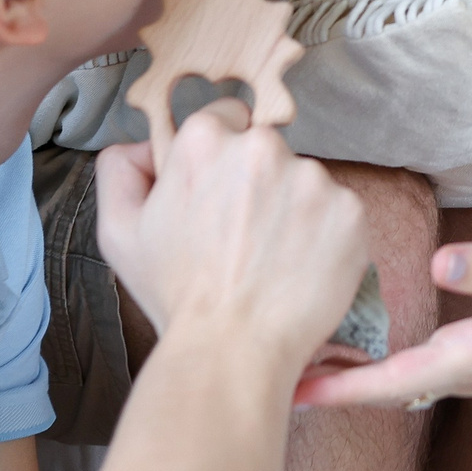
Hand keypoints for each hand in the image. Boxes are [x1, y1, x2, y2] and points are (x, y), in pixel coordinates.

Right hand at [95, 0, 367, 355]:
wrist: (233, 351)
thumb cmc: (176, 295)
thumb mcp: (120, 231)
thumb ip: (120, 171)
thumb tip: (141, 145)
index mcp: (205, 140)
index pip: (227, 119)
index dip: (221, 161)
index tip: (220, 197)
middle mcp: (262, 147)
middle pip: (267, 150)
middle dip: (258, 184)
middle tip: (242, 237)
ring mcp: (312, 178)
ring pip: (304, 182)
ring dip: (293, 210)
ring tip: (271, 260)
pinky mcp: (351, 210)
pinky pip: (339, 212)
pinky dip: (326, 237)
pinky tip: (300, 268)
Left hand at [295, 243, 471, 410]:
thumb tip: (439, 260)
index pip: (392, 380)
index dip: (338, 387)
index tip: (290, 392)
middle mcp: (465, 372)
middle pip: (382, 388)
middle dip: (327, 385)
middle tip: (264, 375)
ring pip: (396, 382)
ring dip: (349, 376)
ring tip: (297, 360)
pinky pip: (416, 371)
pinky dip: (378, 366)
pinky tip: (359, 346)